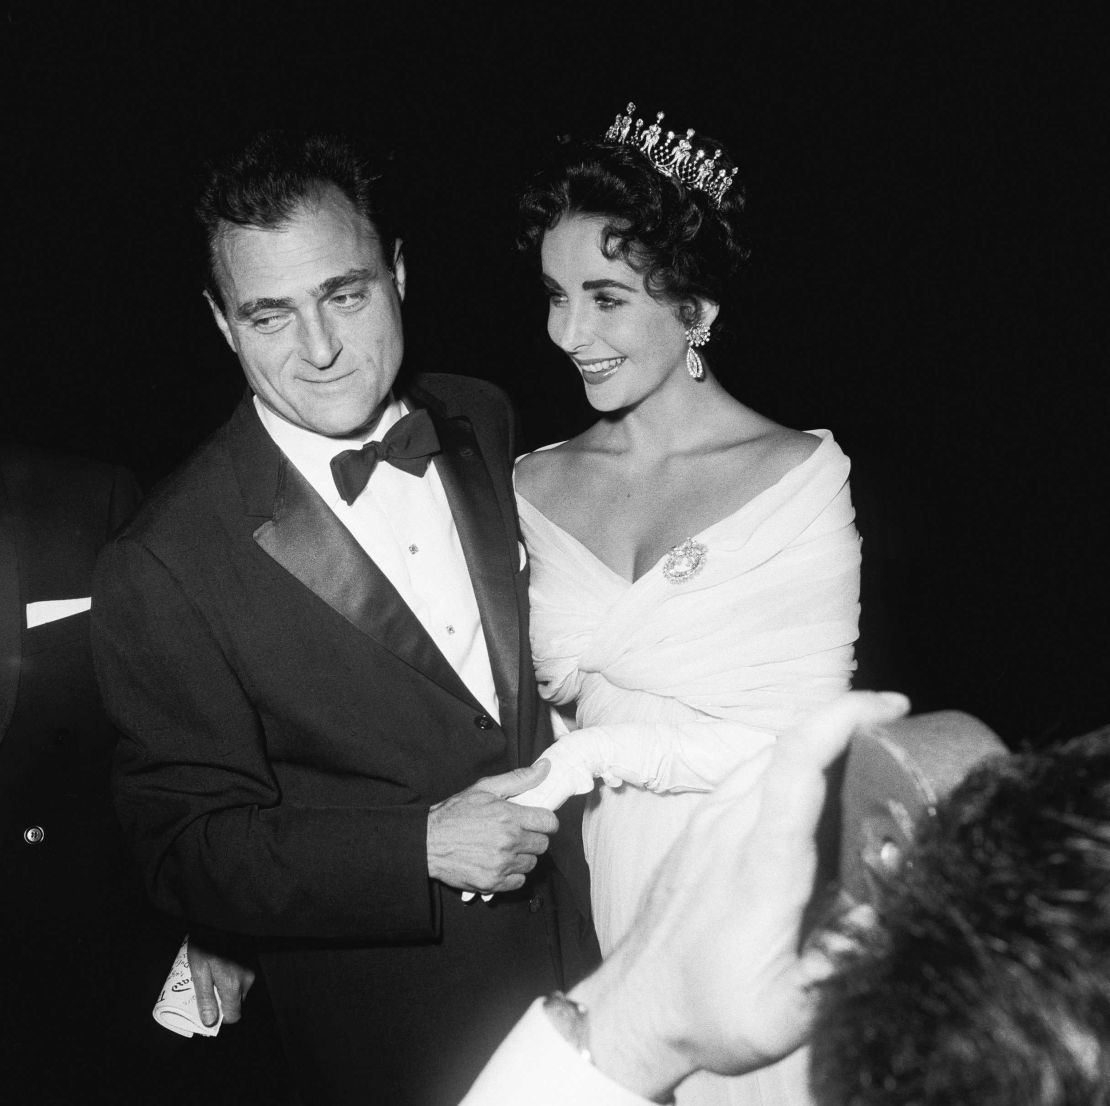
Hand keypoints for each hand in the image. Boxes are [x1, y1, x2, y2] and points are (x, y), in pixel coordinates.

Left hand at [187, 939, 255, 1026]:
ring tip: (212, 975)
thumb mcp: (199, 971)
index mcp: (233, 985)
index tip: (207, 1010)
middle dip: (222, 1001)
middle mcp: (246, 979)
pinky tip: (221, 967)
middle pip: (236, 1003)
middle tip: (206, 989)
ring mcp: (251, 969)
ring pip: (239, 990)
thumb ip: (205, 998)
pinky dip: (232, 978)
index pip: (233, 1015)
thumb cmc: (206, 943)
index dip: (220, 1017)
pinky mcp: (251, 961)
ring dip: (227, 989)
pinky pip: (242, 978)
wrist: (219, 919)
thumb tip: (209, 1022)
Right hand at [427, 761, 559, 892]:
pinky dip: (512, 874)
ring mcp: (501, 864)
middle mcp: (508, 841)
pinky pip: (518, 881)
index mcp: (509, 816)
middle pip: (542, 844)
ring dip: (522, 856)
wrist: (428, 841)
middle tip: (517, 834)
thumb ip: (519, 779)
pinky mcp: (493, 883)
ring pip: (531, 863)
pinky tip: (499, 863)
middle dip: (533, 838)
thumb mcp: (485, 788)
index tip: (537, 822)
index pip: (549, 822)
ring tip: (505, 848)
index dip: (545, 821)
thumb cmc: (455, 813)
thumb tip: (545, 766)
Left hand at [574, 691, 910, 1099]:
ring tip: (866, 756)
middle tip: (900, 732)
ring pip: (763, 757)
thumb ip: (842, 962)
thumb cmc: (710, 1012)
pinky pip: (745, 777)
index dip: (842, 719)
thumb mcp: (787, 1015)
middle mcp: (728, 828)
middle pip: (785, 746)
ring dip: (815, 742)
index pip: (796, 764)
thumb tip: (887, 910)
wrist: (636, 1008)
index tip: (892, 705)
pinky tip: (811, 789)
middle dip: (845, 722)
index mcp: (760, 864)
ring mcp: (706, 824)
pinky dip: (786, 765)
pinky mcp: (697, 831)